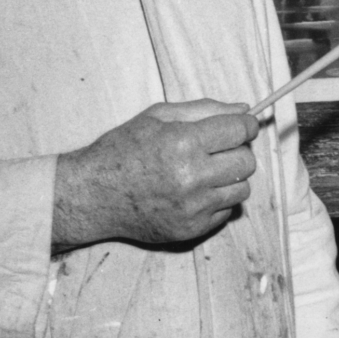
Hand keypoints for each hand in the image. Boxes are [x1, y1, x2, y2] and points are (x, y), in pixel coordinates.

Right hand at [52, 100, 255, 252]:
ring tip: (204, 173)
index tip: (240, 126)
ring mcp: (192, 207)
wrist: (92, 195)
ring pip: (242, 189)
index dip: (244, 125)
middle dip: (237, 151)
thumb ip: (204, 109)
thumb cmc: (122, 150)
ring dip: (229, 178)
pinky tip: (193, 193)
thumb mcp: (157, 116)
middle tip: (218, 150)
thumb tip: (244, 108)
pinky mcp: (191, 229)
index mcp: (183, 143)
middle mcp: (191, 177)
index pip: (240, 130)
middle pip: (246, 162)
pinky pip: (226, 211)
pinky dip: (216, 200)